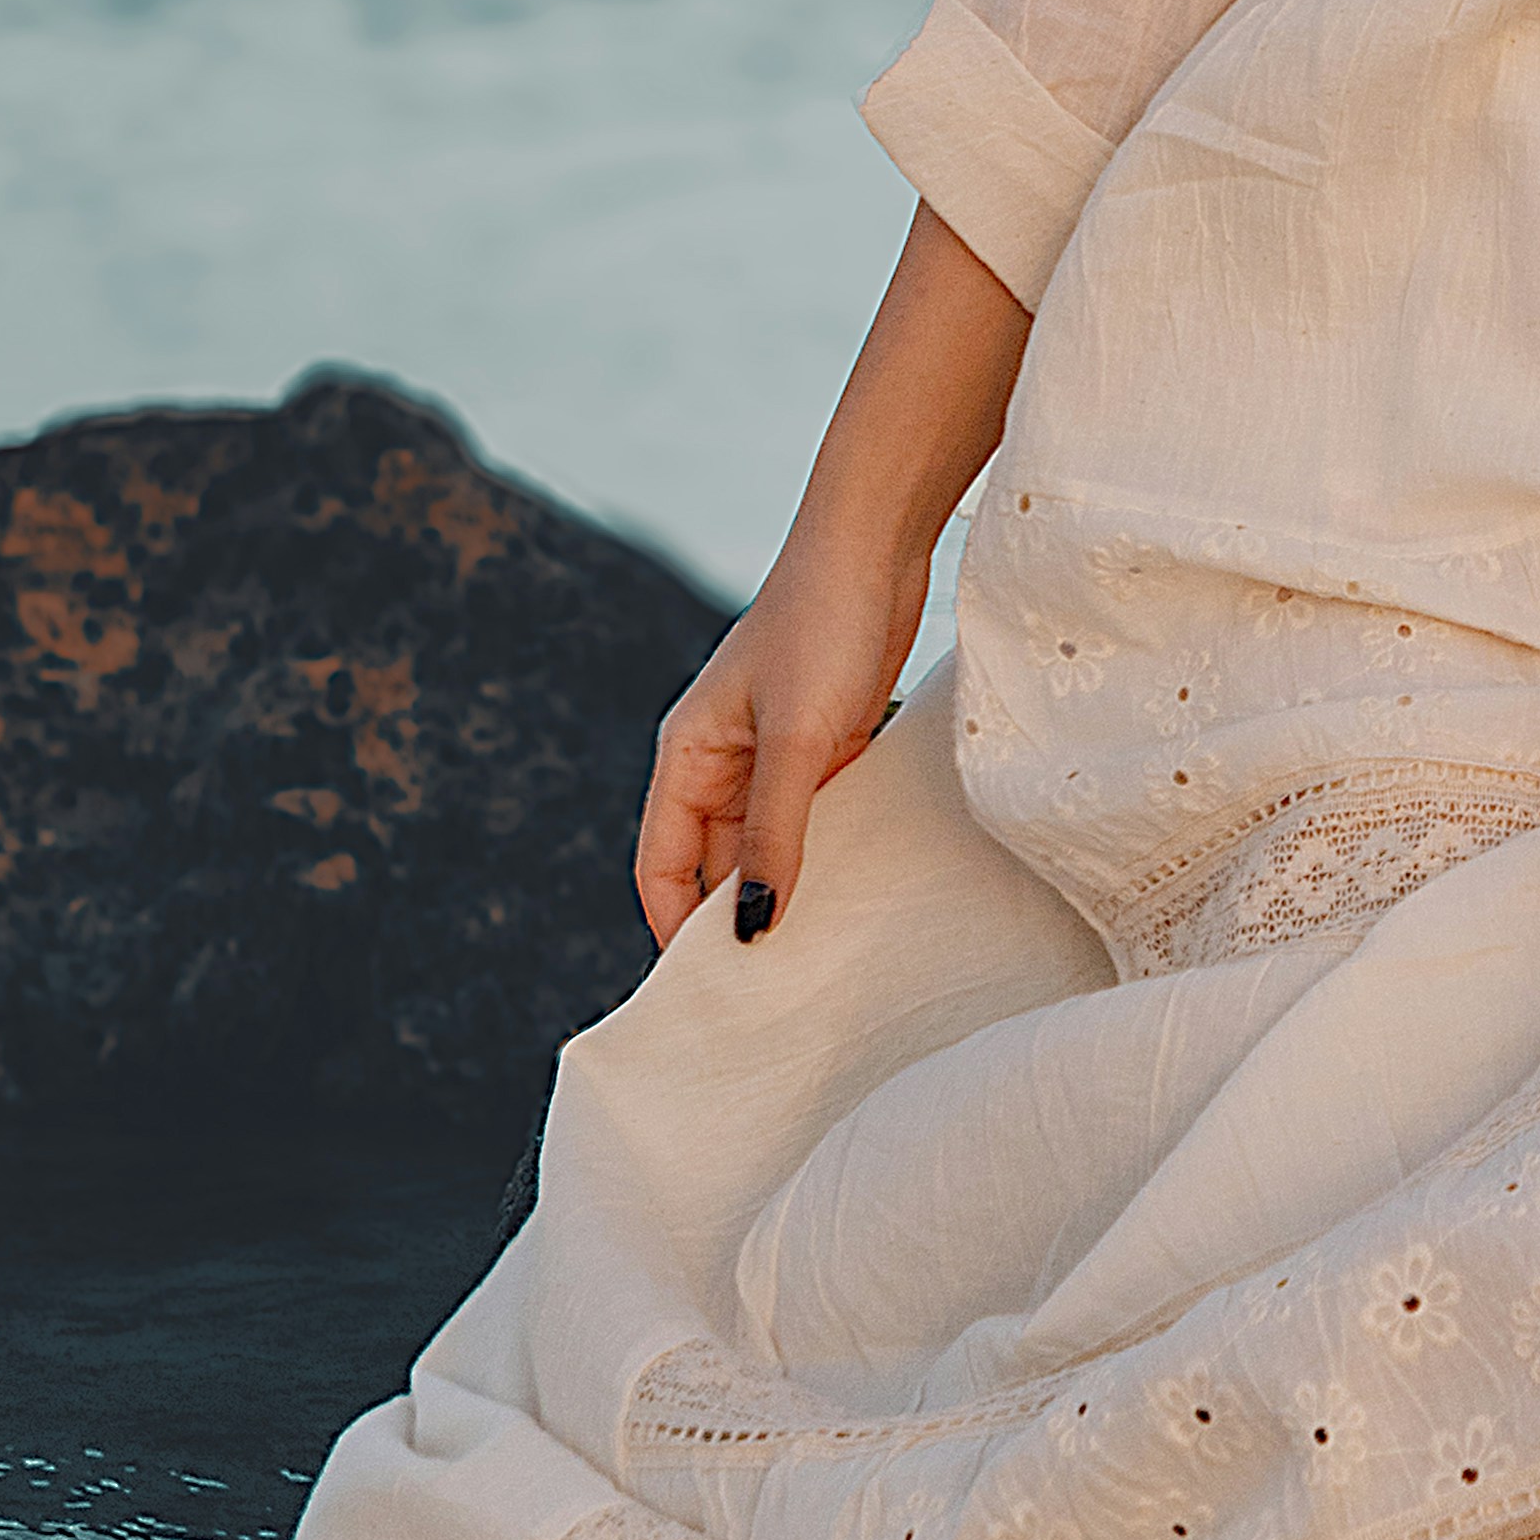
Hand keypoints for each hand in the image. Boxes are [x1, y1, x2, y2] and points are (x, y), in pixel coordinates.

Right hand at [630, 527, 928, 965]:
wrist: (878, 545)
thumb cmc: (822, 626)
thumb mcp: (798, 742)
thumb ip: (775, 836)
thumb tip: (751, 927)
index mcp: (686, 757)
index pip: (661, 867)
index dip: (676, 930)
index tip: (711, 994)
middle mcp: (720, 763)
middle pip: (711, 866)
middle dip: (734, 921)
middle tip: (773, 993)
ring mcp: (773, 757)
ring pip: (766, 848)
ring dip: (784, 892)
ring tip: (817, 959)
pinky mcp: (824, 747)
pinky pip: (811, 821)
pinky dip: (824, 857)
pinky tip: (855, 895)